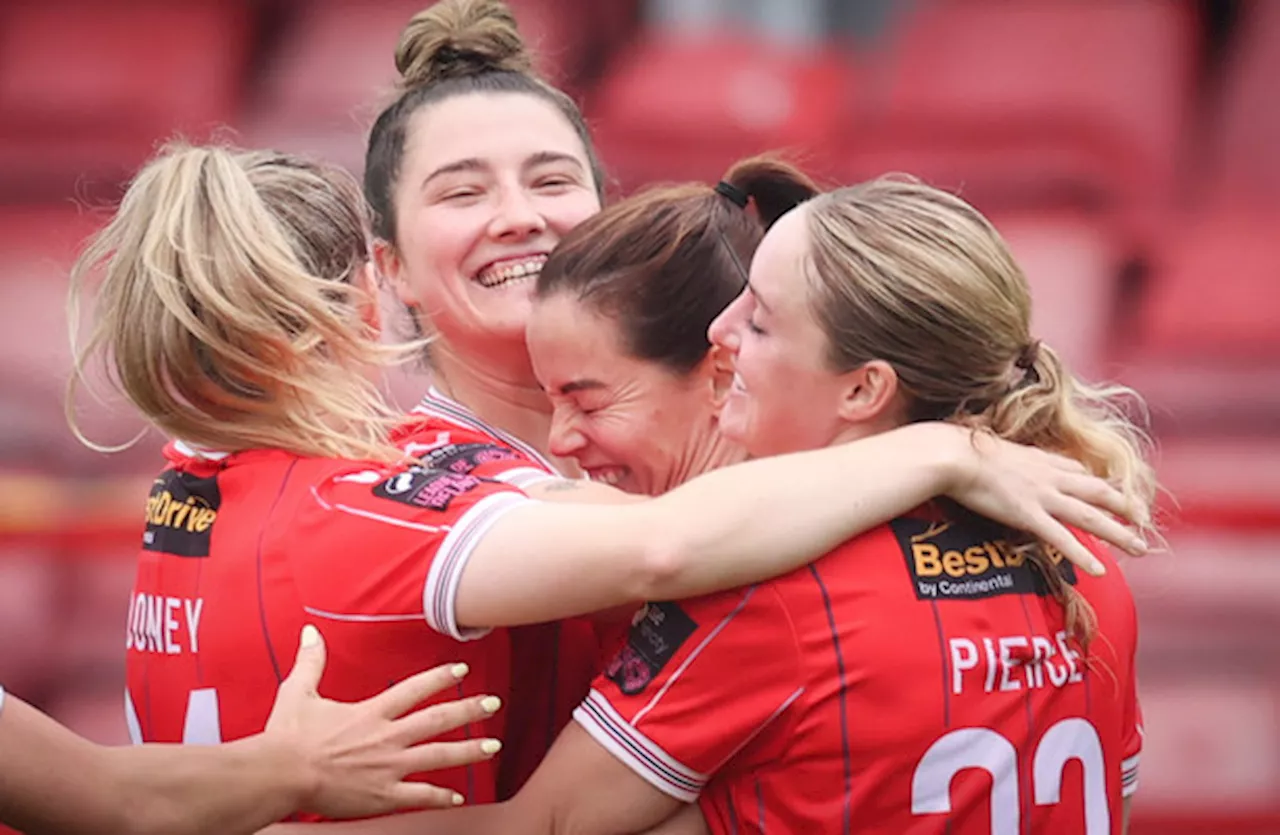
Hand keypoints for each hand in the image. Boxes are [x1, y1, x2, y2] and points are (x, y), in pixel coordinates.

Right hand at [263, 625, 502, 818]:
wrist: (279, 776)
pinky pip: (419, 795)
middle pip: (437, 720)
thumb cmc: (286, 737)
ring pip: (439, 756)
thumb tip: (310, 632)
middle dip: (469, 710)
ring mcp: (388, 767)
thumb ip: (311, 661)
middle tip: (493, 704)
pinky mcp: (382, 795)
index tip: (462, 669)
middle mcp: (386, 738)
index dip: (441, 677)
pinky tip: (458, 796)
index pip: (415, 689)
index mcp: (371, 713)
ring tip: (493, 746)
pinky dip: (441, 796)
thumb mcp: (298, 692)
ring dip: (469, 751)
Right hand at [942, 428, 1148, 575]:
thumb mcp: (991, 447)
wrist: (951, 454)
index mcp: (1040, 459)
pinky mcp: (1027, 514)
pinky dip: (1082, 554)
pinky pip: (1061, 538)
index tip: (1115, 495)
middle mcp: (1049, 476)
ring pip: (1090, 516)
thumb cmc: (960, 449)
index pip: (1079, 472)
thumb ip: (1005, 456)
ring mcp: (1041, 496)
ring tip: (1140, 549)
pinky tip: (1099, 570)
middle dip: (1124, 508)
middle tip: (1145, 522)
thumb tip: (998, 459)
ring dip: (1119, 533)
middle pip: (1097, 493)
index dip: (1099, 485)